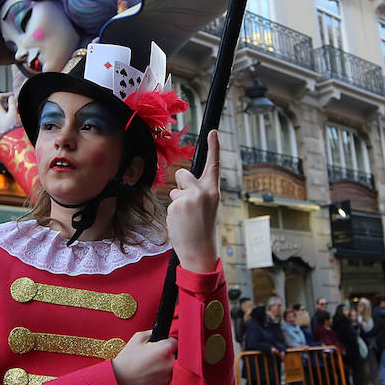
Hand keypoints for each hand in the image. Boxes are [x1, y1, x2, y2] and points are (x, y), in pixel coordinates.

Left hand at [0, 91, 19, 138]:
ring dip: (11, 112)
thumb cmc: (11, 129)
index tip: (12, 95)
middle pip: (2, 107)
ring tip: (19, 115)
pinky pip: (4, 121)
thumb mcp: (14, 113)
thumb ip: (12, 104)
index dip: (4, 95)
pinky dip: (10, 119)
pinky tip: (17, 123)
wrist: (8, 143)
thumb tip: (11, 97)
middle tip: (19, 107)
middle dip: (10, 105)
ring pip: (4, 114)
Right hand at [111, 330, 176, 384]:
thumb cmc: (127, 359)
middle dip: (169, 355)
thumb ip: (152, 332)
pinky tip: (150, 376)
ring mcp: (168, 377)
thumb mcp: (137, 338)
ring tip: (152, 368)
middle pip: (177, 356)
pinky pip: (168, 379)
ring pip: (173, 369)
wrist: (119, 381)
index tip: (161, 346)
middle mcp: (170, 363)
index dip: (168, 343)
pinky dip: (162, 378)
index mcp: (165, 349)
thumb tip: (160, 333)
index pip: (176, 342)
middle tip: (155, 357)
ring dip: (166, 367)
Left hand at [166, 129, 220, 273]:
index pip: (214, 165)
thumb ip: (201, 193)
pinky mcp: (175, 207)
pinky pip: (170, 204)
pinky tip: (181, 224)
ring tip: (187, 219)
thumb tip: (185, 185)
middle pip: (182, 174)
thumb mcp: (210, 208)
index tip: (212, 132)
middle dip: (181, 184)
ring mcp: (187, 199)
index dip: (214, 147)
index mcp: (213, 191)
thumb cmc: (205, 230)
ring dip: (177, 203)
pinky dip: (173, 214)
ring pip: (174, 192)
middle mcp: (201, 192)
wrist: (200, 252)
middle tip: (188, 203)